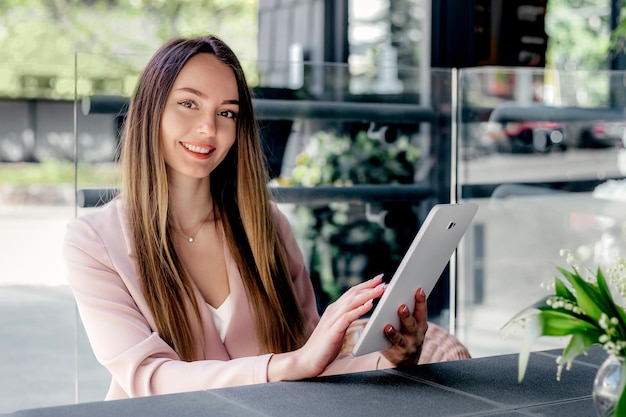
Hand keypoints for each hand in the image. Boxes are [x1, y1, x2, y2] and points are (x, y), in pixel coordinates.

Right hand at [268, 274, 384, 380]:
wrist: (307, 360)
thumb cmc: (324, 347)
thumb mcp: (338, 329)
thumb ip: (347, 319)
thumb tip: (362, 312)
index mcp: (335, 310)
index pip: (352, 293)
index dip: (366, 285)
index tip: (379, 280)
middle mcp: (333, 311)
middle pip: (353, 293)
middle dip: (370, 286)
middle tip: (384, 281)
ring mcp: (332, 319)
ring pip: (352, 302)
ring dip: (368, 294)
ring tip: (381, 289)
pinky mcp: (332, 330)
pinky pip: (348, 317)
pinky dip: (359, 309)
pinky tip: (370, 304)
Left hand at [379, 287, 427, 366]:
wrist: (405, 360)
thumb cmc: (406, 333)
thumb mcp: (412, 323)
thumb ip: (408, 310)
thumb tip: (392, 291)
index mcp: (420, 324)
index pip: (421, 311)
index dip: (421, 300)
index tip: (419, 290)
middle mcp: (416, 336)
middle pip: (412, 325)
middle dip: (407, 316)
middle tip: (402, 307)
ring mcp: (407, 346)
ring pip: (400, 339)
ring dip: (394, 332)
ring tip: (387, 327)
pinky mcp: (395, 353)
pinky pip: (389, 347)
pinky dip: (384, 341)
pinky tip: (380, 335)